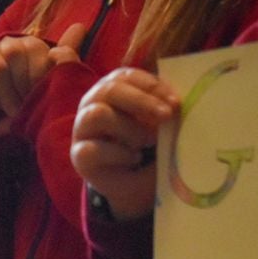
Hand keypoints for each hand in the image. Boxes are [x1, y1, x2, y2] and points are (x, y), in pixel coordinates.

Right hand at [0, 23, 86, 134]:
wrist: (0, 75)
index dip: (40, 79)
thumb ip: (66, 52)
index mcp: (35, 44)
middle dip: (23, 90)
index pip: (40, 57)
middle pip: (17, 59)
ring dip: (7, 95)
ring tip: (13, 113)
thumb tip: (79, 26)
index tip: (43, 97)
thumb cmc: (32, 77)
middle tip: (28, 109)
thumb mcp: (51, 66)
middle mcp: (14, 43)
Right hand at [71, 66, 177, 221]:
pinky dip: (121, 154)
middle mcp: (92, 103)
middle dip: (141, 101)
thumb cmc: (149, 144)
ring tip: (147, 143)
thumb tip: (178, 101)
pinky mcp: (79, 154)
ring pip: (99, 114)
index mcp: (114, 89)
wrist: (134, 183)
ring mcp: (82, 128)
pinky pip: (95, 148)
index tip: (175, 102)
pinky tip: (134, 159)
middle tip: (166, 116)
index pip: (126, 76)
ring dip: (130, 129)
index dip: (151, 85)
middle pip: (109, 90)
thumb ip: (165, 108)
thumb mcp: (161, 123)